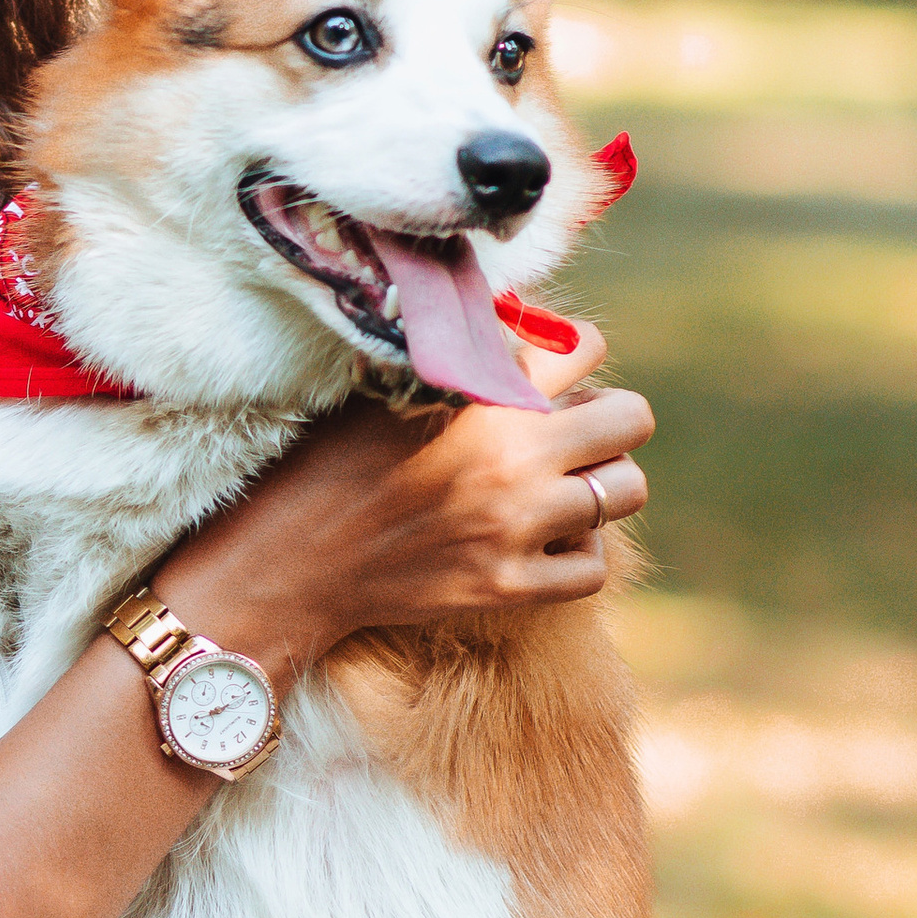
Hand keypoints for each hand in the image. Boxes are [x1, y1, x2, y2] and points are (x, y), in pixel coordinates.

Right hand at [174, 322, 654, 677]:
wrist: (286, 564)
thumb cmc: (322, 465)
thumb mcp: (379, 389)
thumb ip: (451, 360)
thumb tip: (509, 330)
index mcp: (479, 397)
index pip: (582, 347)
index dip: (575, 351)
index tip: (555, 367)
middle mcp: (511, 460)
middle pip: (631, 418)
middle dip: (609, 416)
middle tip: (574, 427)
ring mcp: (516, 529)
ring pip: (626, 490)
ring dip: (603, 481)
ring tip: (565, 483)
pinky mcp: (509, 587)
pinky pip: (593, 565)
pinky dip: (577, 550)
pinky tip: (544, 539)